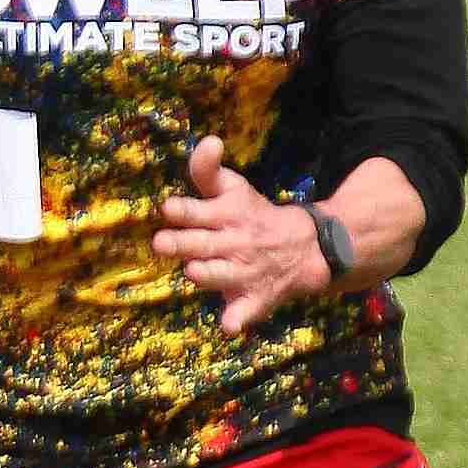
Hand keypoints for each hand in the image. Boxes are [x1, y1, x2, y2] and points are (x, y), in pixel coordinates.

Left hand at [149, 140, 330, 340]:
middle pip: (201, 244)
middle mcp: (233, 244)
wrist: (306, 248)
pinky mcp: (254, 300)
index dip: (182, 210)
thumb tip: (209, 140)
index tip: (169, 208)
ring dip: (207, 274)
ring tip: (193, 271)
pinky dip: (237, 320)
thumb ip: (207, 169)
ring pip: (220, 276)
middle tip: (161, 243)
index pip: (197, 211)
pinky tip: (230, 326)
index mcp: (226, 215)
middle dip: (182, 243)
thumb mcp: (233, 188)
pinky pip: (245, 313)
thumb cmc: (252, 215)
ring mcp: (244, 273)